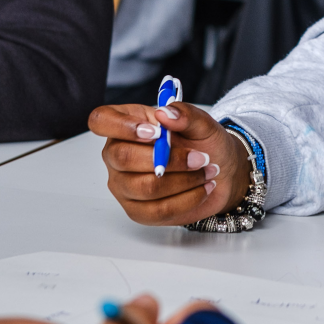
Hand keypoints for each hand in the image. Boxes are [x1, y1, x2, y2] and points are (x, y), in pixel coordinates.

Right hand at [89, 101, 249, 225]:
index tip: (157, 132)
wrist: (222, 172)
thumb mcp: (203, 123)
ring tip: (207, 171)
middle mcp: (117, 155)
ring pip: (145, 187)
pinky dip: (187, 199)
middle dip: (169, 159)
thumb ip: (186, 114)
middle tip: (200, 157)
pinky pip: (157, 210)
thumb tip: (165, 114)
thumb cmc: (205, 144)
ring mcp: (124, 184)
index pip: (101, 120)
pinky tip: (203, 188)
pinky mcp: (137, 210)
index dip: (123, 126)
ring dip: (184, 180)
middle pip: (122, 158)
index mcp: (128, 123)